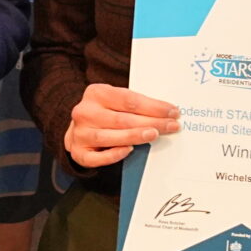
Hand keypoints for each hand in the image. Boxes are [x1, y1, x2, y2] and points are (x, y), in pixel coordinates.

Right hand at [63, 82, 177, 169]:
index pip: (129, 100)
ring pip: (111, 137)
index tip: (172, 112)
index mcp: (96, 93)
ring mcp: (80, 133)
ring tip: (155, 135)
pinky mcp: (78, 152)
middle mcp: (85, 112)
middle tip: (172, 126)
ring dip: (136, 136)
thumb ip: (133, 104)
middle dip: (151, 122)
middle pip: (123, 119)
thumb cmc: (104, 113)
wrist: (78, 128)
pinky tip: (129, 150)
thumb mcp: (114, 100)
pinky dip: (113, 155)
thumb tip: (165, 112)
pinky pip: (97, 157)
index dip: (153, 106)